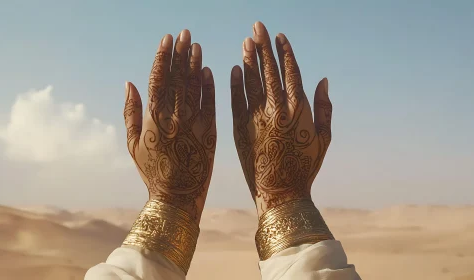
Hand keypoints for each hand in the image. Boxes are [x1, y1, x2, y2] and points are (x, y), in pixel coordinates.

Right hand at [124, 30, 215, 221]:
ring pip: (194, 87)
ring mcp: (193, 124)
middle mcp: (173, 117)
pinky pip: (210, 103)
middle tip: (185, 33)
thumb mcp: (133, 144)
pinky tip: (208, 70)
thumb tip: (129, 82)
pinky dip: (209, 86)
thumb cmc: (152, 172)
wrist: (177, 197)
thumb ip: (130, 112)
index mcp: (153, 118)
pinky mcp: (210, 132)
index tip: (167, 38)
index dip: (163, 57)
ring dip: (195, 64)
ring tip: (196, 45)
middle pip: (178, 78)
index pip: (158, 79)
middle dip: (181, 53)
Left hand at [230, 22, 331, 216]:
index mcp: (298, 109)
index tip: (279, 35)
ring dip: (249, 60)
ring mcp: (256, 118)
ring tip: (246, 42)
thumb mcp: (323, 139)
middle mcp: (276, 109)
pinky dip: (235, 83)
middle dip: (263, 46)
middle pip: (269, 70)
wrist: (279, 192)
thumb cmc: (305, 168)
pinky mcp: (240, 128)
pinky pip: (236, 100)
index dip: (284, 52)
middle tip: (257, 27)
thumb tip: (322, 80)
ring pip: (251, 81)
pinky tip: (234, 69)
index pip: (290, 72)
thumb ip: (324, 108)